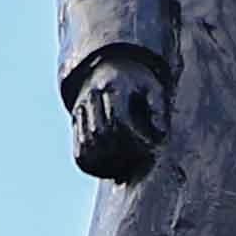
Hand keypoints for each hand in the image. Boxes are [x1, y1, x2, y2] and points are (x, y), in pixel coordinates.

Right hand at [69, 49, 170, 183]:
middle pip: (100, 133)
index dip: (135, 139)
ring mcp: (80, 110)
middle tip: (138, 157)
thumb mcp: (154, 87)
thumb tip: (160, 134)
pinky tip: (108, 168)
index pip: (119, 120)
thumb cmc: (137, 82)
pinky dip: (91, 165)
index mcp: (114, 87)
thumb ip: (159, 109)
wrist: (110, 67)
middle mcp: (92, 97)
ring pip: (86, 144)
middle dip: (121, 151)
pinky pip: (78, 151)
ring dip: (107, 161)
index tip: (149, 146)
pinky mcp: (75, 123)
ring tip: (126, 165)